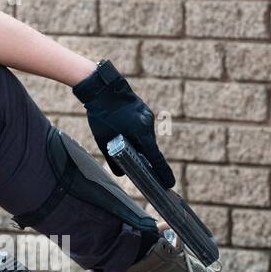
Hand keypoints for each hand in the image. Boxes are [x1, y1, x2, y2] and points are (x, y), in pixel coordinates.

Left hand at [73, 59, 174, 186]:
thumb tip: (121, 173)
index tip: (169, 184)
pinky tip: (123, 129)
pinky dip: (135, 133)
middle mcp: (147, 124)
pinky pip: (142, 127)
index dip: (162, 173)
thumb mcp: (104, 141)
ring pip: (145, 137)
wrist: (101, 88)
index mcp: (141, 132)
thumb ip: (114, 159)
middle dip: (144, 157)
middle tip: (139, 166)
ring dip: (138, 143)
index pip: (155, 158)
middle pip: (149, 148)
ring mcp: (147, 115)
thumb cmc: (101, 115)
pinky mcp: (143, 110)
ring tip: (122, 140)